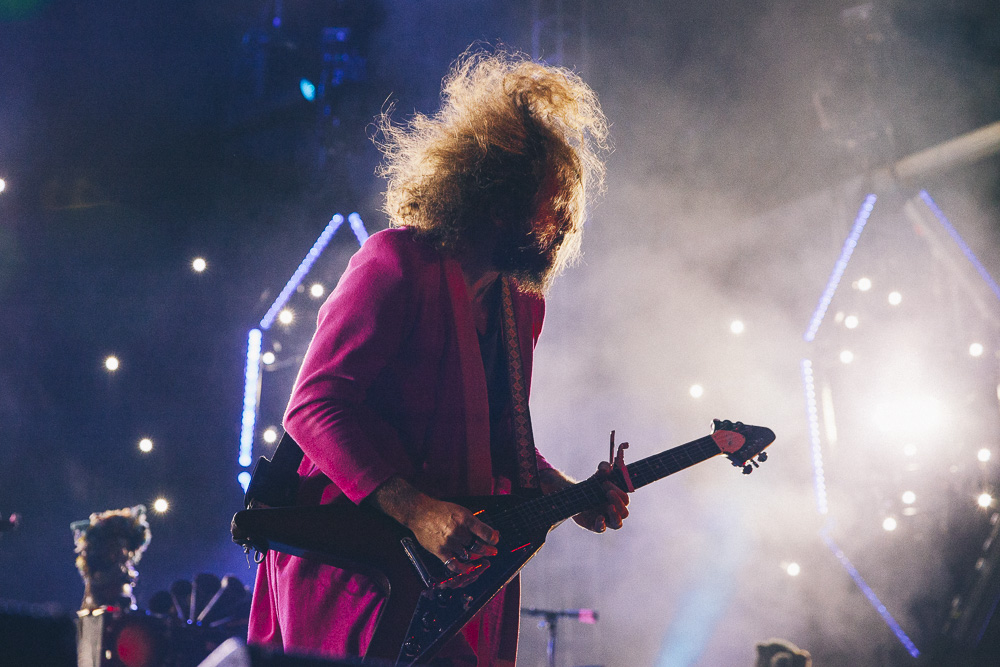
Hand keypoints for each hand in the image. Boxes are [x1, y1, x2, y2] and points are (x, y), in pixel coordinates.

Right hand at [368, 477, 498, 583]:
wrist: (420, 513)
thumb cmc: (441, 511)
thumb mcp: (461, 511)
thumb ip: (474, 522)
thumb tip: (490, 533)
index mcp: (464, 519)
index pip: (485, 532)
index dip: (493, 538)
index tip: (495, 540)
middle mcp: (457, 531)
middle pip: (478, 546)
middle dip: (488, 550)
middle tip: (492, 551)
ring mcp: (448, 542)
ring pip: (468, 555)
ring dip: (476, 557)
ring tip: (480, 556)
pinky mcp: (439, 551)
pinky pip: (453, 564)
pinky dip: (463, 568)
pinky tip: (468, 568)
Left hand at [572, 461, 629, 532]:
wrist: (576, 495)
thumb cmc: (592, 485)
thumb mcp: (598, 474)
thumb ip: (603, 467)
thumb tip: (606, 468)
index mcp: (619, 500)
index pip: (626, 499)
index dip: (619, 491)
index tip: (606, 482)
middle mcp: (615, 511)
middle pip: (625, 512)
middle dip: (618, 501)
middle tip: (608, 492)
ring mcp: (606, 520)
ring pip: (618, 524)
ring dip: (615, 515)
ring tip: (609, 506)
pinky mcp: (594, 525)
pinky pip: (601, 529)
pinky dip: (601, 524)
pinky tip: (599, 517)